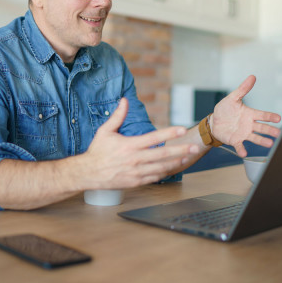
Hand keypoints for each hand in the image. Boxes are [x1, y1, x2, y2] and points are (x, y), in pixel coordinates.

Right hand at [79, 98, 198, 188]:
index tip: (182, 129)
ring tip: (187, 157)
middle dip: (180, 150)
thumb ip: (118, 116)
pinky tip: (172, 168)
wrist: (88, 173)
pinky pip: (154, 177)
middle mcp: (135, 159)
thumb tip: (124, 100)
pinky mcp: (135, 182)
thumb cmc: (97, 151)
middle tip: (194, 147)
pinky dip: (164, 173)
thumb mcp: (105, 131)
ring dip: (176, 163)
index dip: (169, 133)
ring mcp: (136, 172)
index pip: (154, 138)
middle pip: (163, 154)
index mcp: (130, 145)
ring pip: (161, 168)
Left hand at [210, 75, 280, 156]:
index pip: (262, 115)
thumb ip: (242, 89)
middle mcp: (249, 125)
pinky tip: (244, 153)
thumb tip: (252, 76)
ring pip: (255, 137)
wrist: (214, 121)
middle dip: (270, 130)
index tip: (278, 118)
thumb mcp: (232, 98)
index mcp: (250, 114)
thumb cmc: (225, 110)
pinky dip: (242, 149)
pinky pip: (240, 145)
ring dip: (262, 141)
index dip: (270, 116)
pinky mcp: (236, 140)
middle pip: (262, 127)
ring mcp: (243, 133)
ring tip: (269, 144)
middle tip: (278, 133)